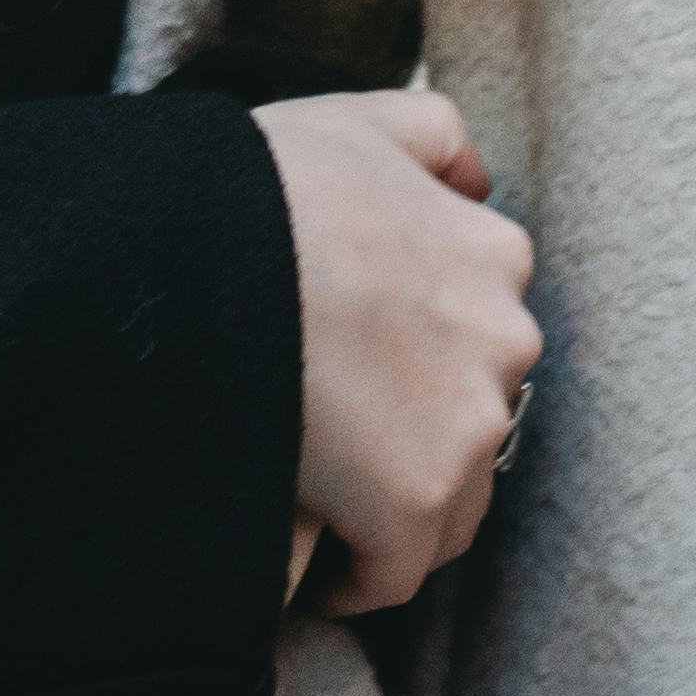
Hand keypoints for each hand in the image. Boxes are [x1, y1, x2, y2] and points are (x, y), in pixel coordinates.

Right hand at [262, 84, 535, 616]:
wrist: (191, 253)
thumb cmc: (256, 185)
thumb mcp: (354, 122)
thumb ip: (433, 139)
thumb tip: (476, 184)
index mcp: (494, 255)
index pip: (480, 336)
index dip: (413, 366)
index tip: (355, 383)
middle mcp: (505, 341)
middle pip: (471, 423)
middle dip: (411, 440)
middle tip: (328, 445)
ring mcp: (469, 424)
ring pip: (448, 503)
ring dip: (391, 514)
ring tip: (314, 508)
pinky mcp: (415, 498)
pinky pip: (396, 570)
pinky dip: (354, 574)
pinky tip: (304, 560)